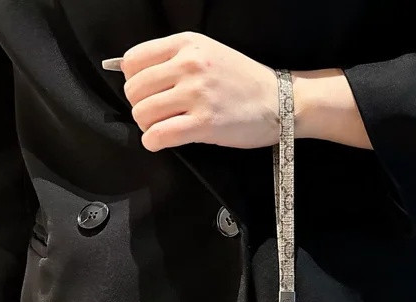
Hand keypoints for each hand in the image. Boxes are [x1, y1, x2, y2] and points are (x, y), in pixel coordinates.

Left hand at [121, 31, 279, 151]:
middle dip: (140, 106)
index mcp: (187, 44)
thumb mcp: (210, 53)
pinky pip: (161, 134)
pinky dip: (153, 142)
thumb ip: (176, 60)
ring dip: (147, 126)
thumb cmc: (246, 82)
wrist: (282, 101)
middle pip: (134, 90)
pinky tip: (159, 143)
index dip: (134, 81)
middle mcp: (189, 65)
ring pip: (143, 113)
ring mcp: (197, 94)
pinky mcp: (205, 123)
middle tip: (156, 115)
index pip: (133, 61)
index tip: (147, 93)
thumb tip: (139, 78)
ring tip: (162, 129)